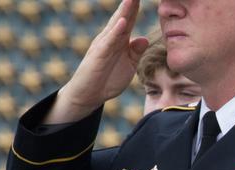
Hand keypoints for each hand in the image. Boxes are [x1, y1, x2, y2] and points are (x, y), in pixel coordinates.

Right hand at [44, 0, 148, 123]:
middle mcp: (110, 39)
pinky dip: (116, 31)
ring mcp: (103, 45)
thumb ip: (135, 52)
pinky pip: (108, 42)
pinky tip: (123, 22)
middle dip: (131, 4)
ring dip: (124, 11)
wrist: (89, 95)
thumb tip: (145, 39)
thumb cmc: (107, 79)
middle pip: (123, 17)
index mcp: (119, 41)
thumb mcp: (128, 65)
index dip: (136, 8)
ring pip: (116, 25)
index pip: (129, 20)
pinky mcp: (98, 55)